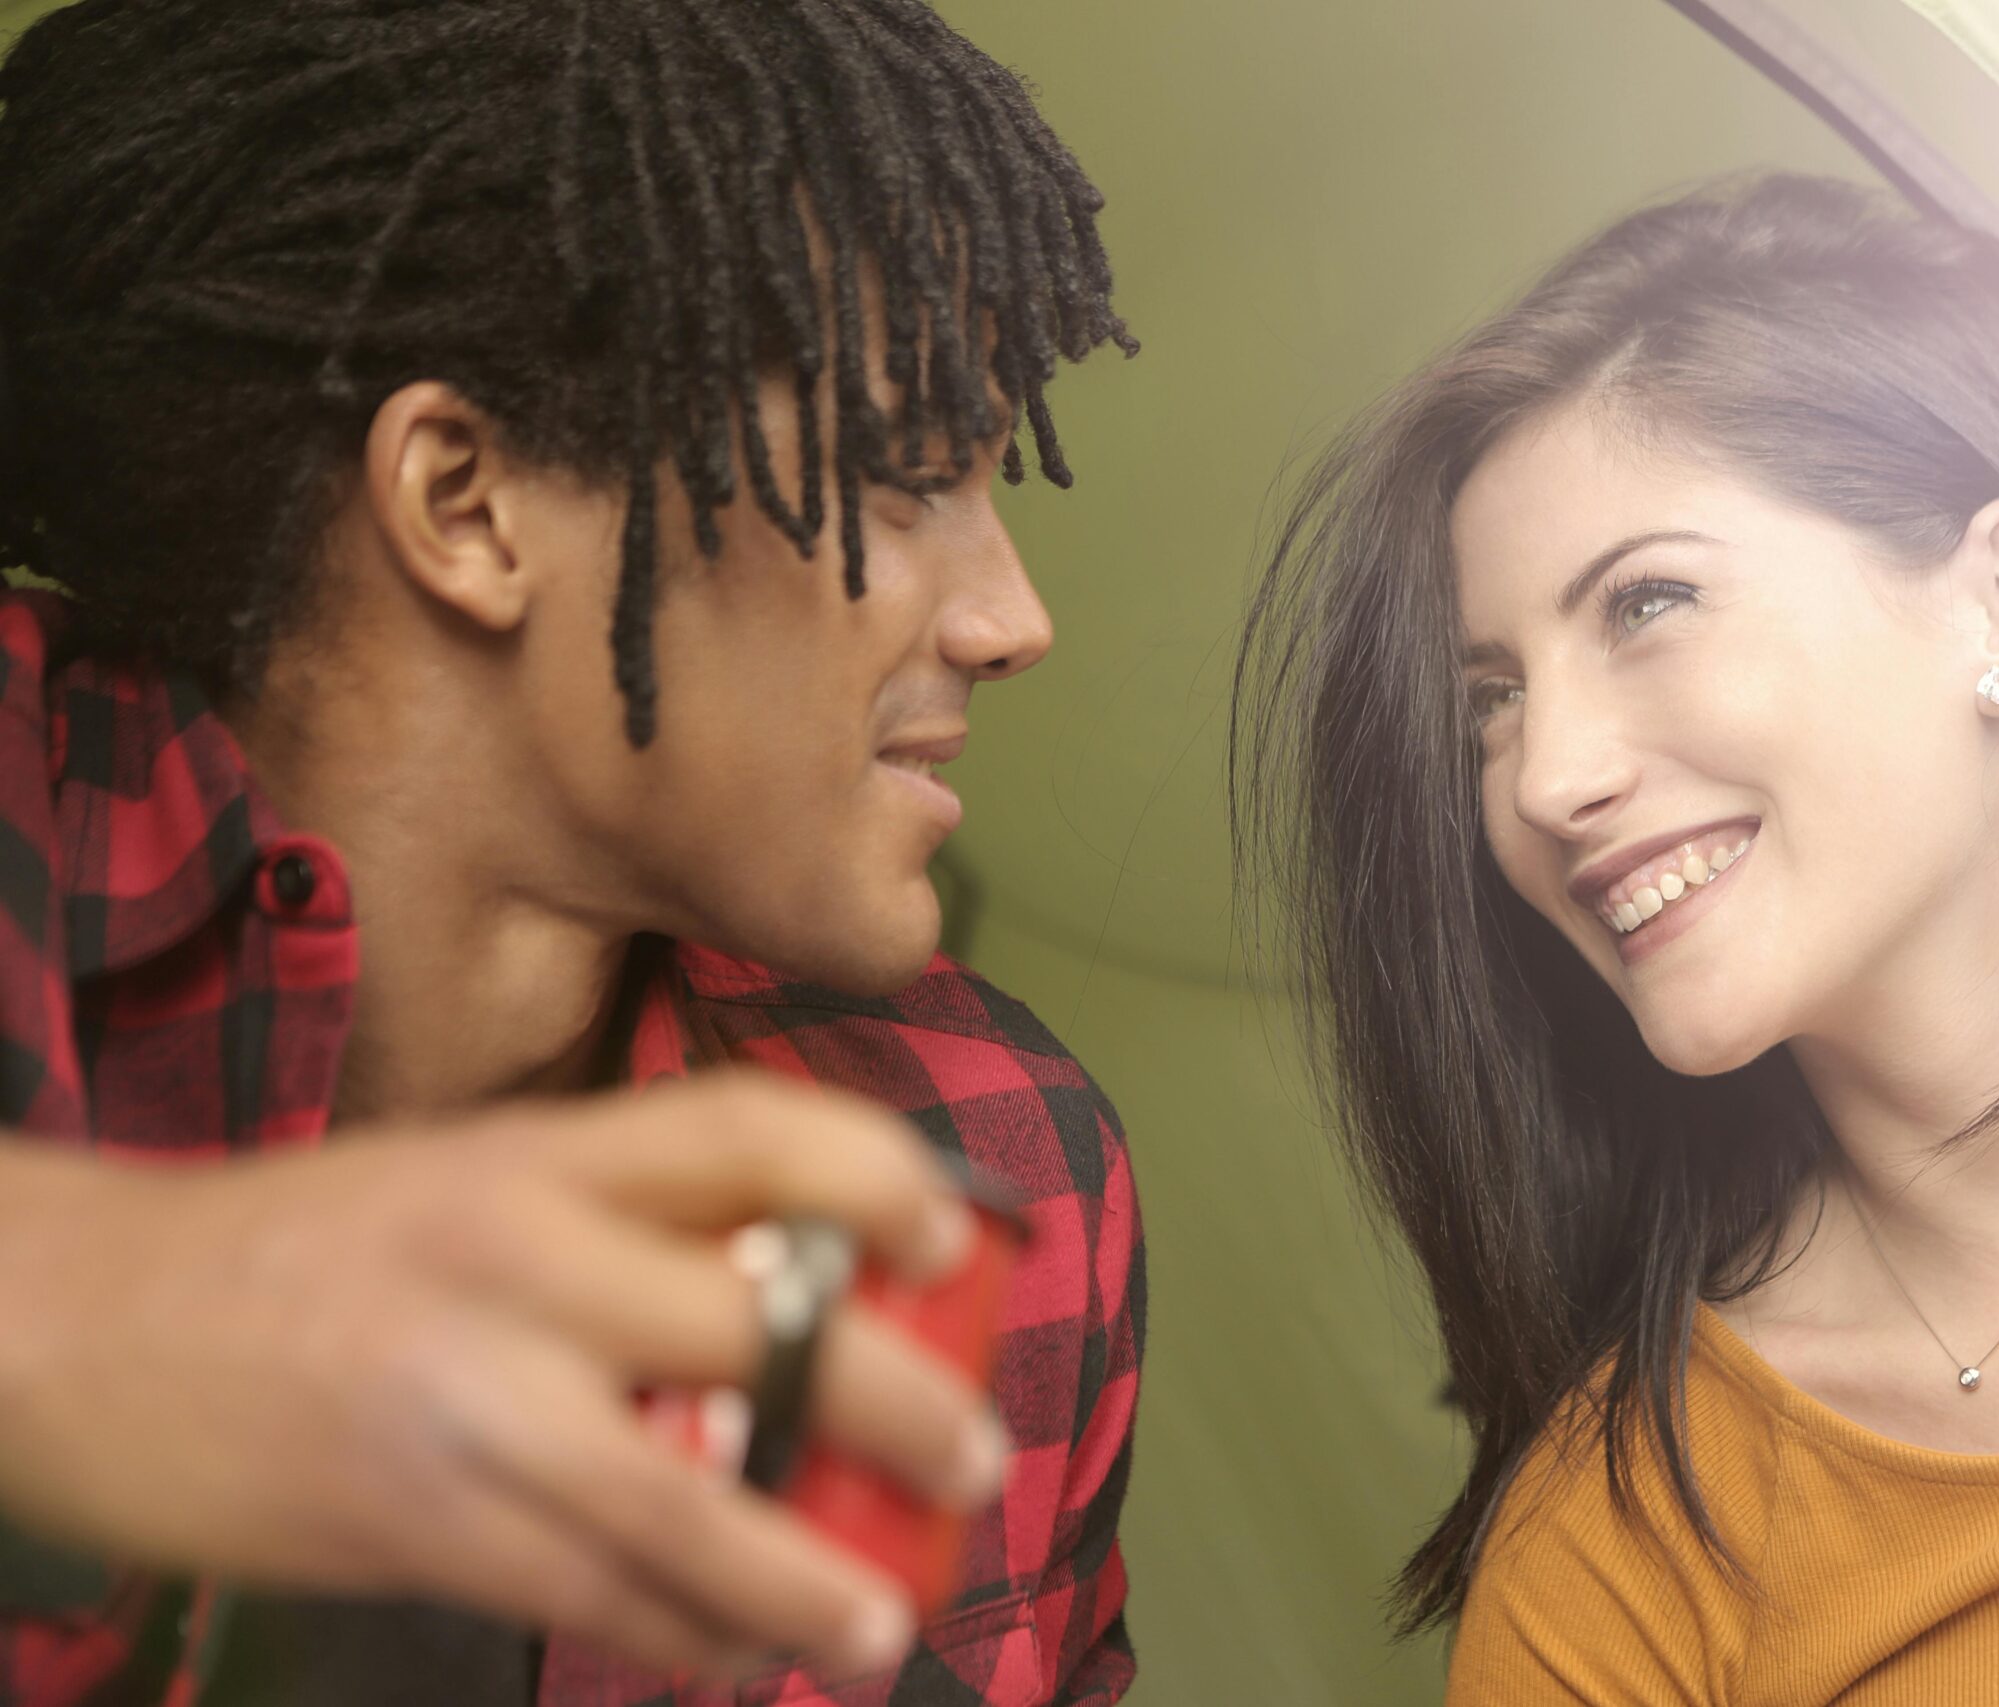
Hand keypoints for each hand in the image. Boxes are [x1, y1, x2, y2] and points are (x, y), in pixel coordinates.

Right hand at [0, 1074, 1002, 1677]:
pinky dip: (686, 1638)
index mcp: (535, 1151)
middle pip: (760, 1322)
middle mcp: (516, 1259)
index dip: (876, 1174)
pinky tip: (739, 1654)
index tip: (956, 1235)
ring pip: (688, 1504)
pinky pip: (593, 1598)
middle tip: (974, 1459)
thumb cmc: (302, 1253)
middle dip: (895, 1402)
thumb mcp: (465, 1179)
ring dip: (806, 1578)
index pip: (746, 1128)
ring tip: (881, 1622)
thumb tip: (797, 1292)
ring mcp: (468, 1400)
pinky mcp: (416, 1525)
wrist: (73, 1328)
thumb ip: (616, 1224)